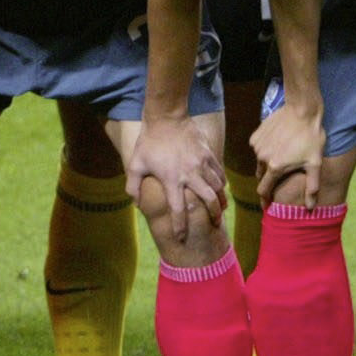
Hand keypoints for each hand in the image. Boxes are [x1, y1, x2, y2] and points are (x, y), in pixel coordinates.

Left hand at [126, 111, 224, 244]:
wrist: (166, 117)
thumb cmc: (149, 142)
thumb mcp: (135, 164)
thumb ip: (134, 186)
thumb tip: (135, 204)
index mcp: (171, 179)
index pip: (178, 209)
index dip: (180, 226)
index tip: (181, 237)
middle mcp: (190, 174)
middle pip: (208, 200)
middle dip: (214, 214)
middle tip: (215, 223)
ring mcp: (202, 164)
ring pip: (218, 187)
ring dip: (220, 200)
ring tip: (221, 208)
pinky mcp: (209, 154)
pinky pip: (220, 174)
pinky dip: (222, 184)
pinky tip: (220, 189)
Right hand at [252, 98, 328, 208]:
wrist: (301, 110)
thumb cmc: (311, 138)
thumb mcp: (315, 164)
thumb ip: (311, 187)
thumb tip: (310, 208)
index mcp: (275, 167)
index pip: (263, 190)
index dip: (265, 199)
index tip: (267, 206)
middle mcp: (261, 158)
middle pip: (261, 176)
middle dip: (268, 180)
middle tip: (280, 176)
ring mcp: (257, 146)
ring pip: (259, 162)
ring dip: (268, 163)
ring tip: (283, 157)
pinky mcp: (255, 136)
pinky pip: (258, 149)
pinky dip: (265, 151)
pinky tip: (277, 145)